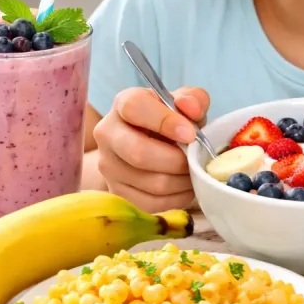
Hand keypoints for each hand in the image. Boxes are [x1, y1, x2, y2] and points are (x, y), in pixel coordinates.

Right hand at [94, 86, 209, 212]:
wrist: (145, 144)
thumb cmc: (167, 120)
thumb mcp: (182, 103)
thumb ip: (193, 99)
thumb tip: (193, 109)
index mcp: (123, 104)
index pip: (134, 108)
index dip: (165, 121)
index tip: (190, 134)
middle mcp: (108, 134)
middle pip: (139, 153)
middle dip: (177, 160)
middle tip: (195, 159)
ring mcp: (108, 166)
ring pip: (151, 183)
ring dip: (182, 181)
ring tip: (194, 172)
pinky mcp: (117, 192)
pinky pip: (152, 203)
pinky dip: (177, 198)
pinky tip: (185, 186)